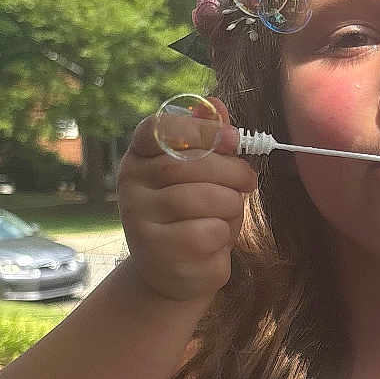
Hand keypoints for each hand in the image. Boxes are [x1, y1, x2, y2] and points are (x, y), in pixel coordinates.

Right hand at [116, 99, 257, 304]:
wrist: (171, 273)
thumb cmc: (191, 216)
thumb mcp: (200, 175)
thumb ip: (207, 140)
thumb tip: (216, 105)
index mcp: (139, 158)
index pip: (157, 129)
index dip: (199, 130)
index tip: (232, 138)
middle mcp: (131, 185)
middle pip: (191, 164)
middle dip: (232, 171)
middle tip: (248, 181)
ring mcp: (140, 220)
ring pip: (205, 198)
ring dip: (231, 205)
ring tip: (227, 214)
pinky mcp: (158, 252)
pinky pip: (208, 231)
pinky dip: (224, 234)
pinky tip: (215, 242)